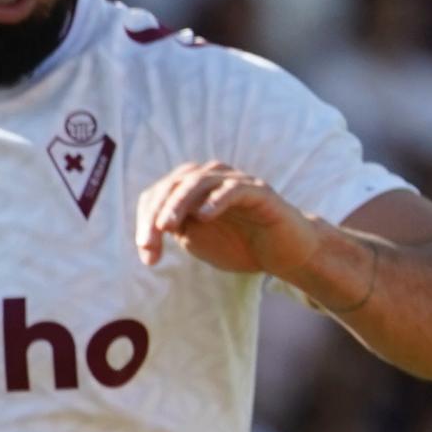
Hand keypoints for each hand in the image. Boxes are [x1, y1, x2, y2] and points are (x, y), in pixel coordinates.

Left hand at [135, 161, 340, 294]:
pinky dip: (216, 200)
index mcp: (193, 188)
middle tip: (149, 243)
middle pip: (174, 184)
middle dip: (157, 213)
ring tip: (167, 225)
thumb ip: (178, 229)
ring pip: (199, 181)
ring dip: (179, 203)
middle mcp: (212, 177)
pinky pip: (233, 189)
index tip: (147, 254)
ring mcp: (236, 181)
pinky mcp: (259, 191)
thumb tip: (152, 227)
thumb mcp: (199, 240)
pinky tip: (204, 216)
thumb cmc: (241, 245)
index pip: (160, 194)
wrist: (285, 253)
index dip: (146, 220)